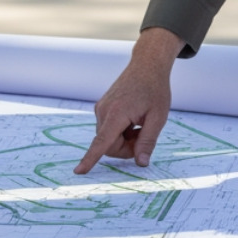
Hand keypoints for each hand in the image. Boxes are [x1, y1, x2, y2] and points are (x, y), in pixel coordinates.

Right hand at [73, 27, 183, 173]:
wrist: (146, 66)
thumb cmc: (155, 90)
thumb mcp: (158, 118)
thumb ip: (148, 142)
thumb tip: (140, 163)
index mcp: (117, 113)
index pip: (102, 142)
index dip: (90, 159)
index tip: (79, 172)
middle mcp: (103, 111)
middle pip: (109, 146)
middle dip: (127, 148)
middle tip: (144, 136)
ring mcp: (101, 108)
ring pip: (109, 139)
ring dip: (125, 139)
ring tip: (140, 123)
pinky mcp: (102, 108)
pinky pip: (108, 130)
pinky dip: (121, 131)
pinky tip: (133, 119)